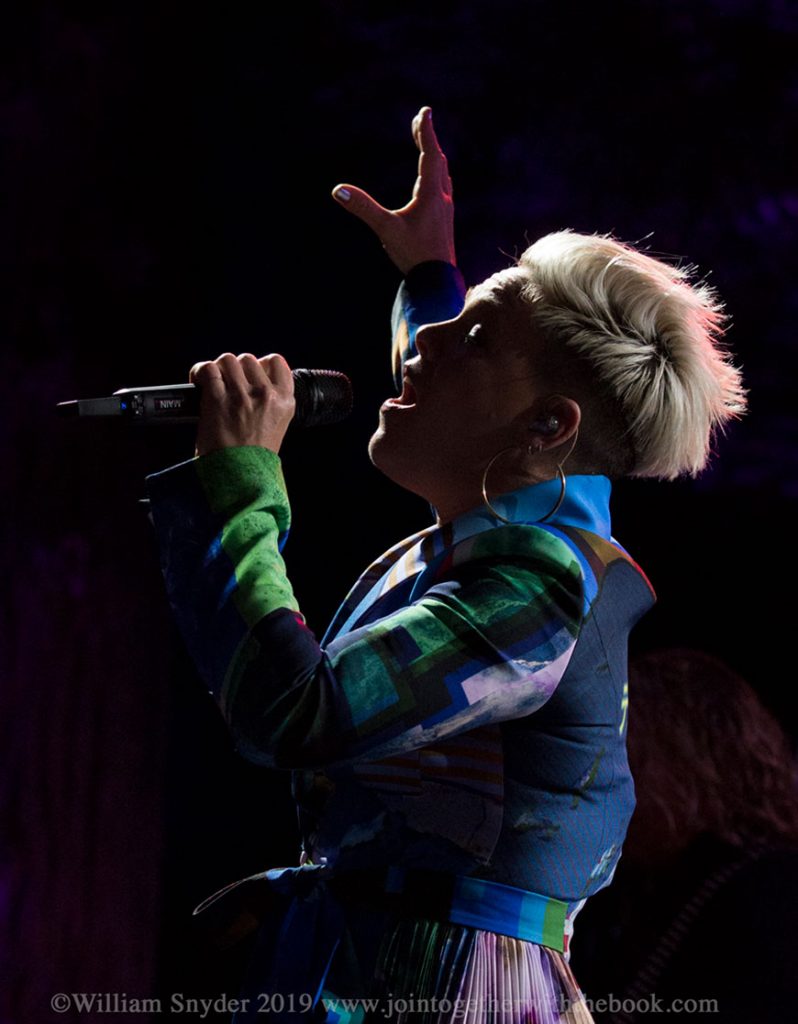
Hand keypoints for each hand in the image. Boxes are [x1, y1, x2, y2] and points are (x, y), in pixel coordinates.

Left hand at [189, 353, 294, 456]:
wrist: (240, 478)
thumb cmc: (254, 458)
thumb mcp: (276, 426)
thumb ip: (270, 402)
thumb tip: (251, 381)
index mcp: (285, 401)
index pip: (277, 362)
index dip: (260, 364)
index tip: (250, 373)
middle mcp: (266, 395)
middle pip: (248, 359)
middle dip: (235, 369)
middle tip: (227, 384)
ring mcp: (241, 396)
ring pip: (228, 360)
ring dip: (218, 369)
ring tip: (213, 383)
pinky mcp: (217, 400)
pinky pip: (208, 370)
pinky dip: (201, 372)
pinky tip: (199, 381)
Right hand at [332, 106, 454, 273]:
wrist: (438, 282)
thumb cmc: (415, 255)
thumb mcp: (385, 229)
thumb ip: (363, 208)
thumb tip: (338, 190)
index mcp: (431, 194)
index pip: (430, 154)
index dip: (426, 131)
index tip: (425, 111)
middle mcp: (442, 198)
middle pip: (437, 160)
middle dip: (427, 139)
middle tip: (419, 120)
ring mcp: (445, 210)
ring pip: (442, 175)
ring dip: (433, 157)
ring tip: (426, 147)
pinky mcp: (443, 222)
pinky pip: (441, 189)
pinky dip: (435, 176)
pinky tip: (430, 185)